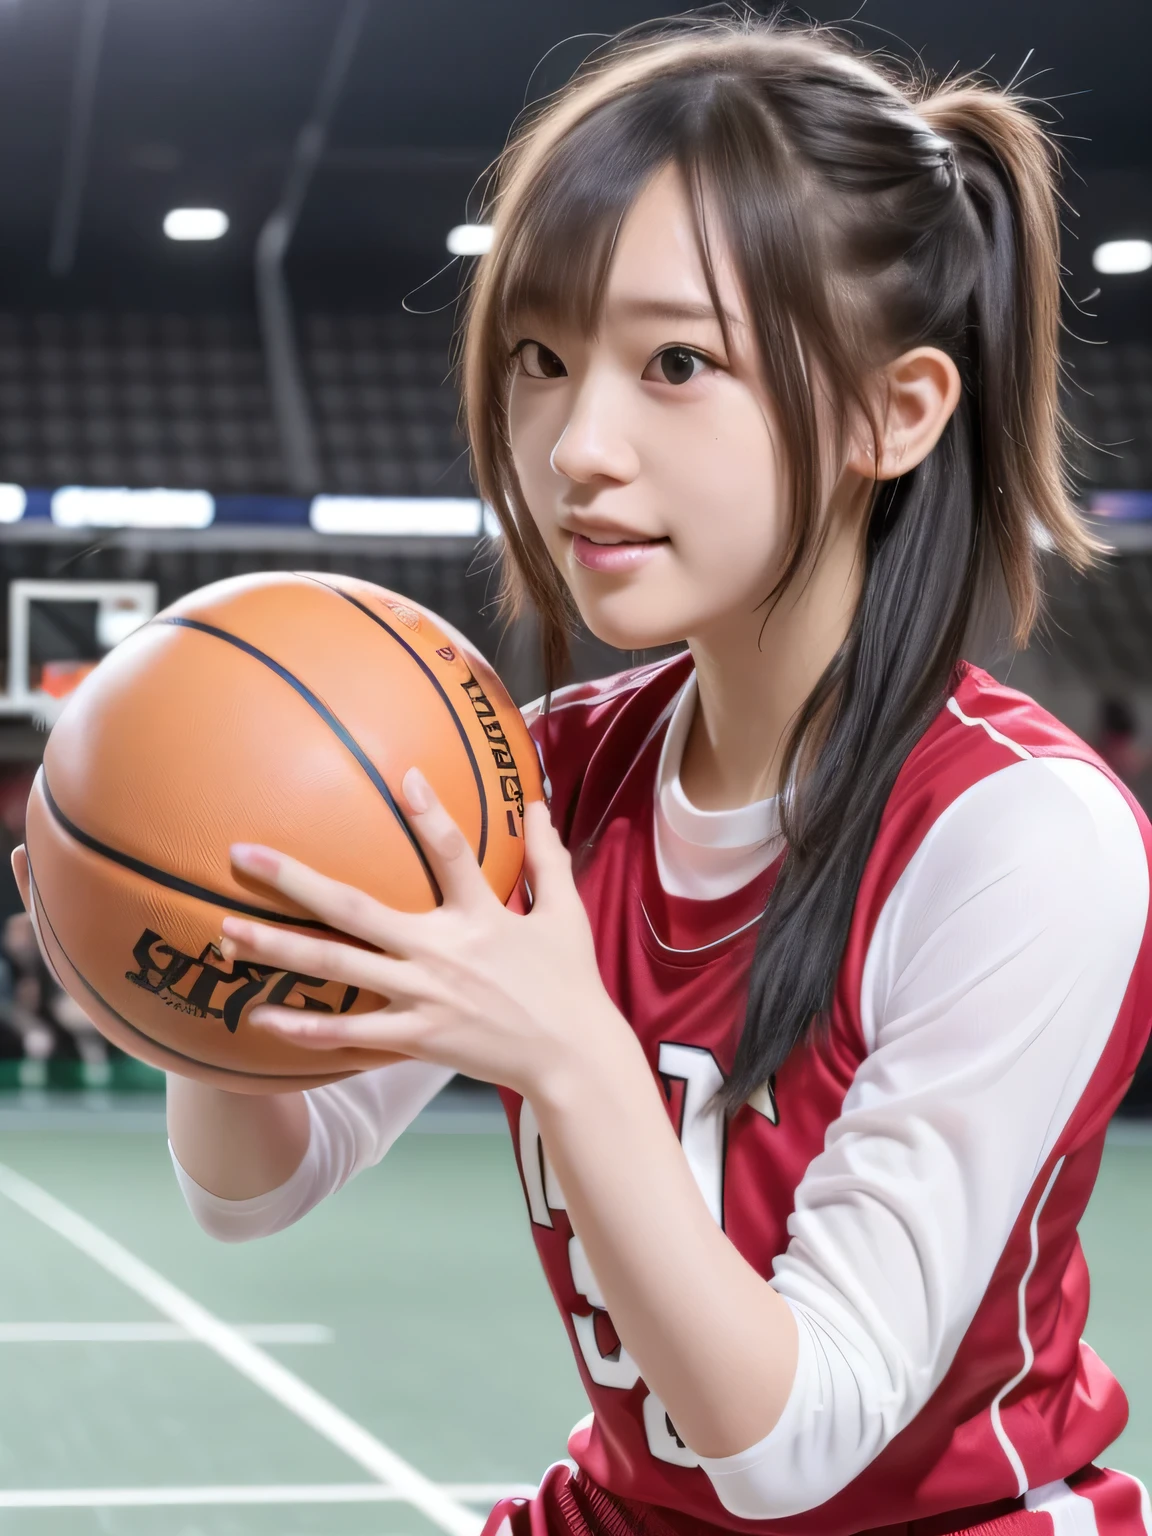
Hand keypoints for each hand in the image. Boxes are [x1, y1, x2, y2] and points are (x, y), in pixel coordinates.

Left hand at [220, 768, 626, 1098]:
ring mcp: (423, 996)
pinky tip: (261, 1016)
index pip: (451, 853)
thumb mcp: (565, 914)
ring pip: (337, 969)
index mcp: (480, 915)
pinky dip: (306, 1028)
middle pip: (356, 910)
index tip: (402, 778)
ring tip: (227, 933)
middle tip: (243, 855)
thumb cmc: (569, 982)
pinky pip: (350, 1033)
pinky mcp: (416, 1037)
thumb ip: (547, 857)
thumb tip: (536, 802)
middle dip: (295, 880)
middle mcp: (441, 951)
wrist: (571, 1058)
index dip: (430, 814)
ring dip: (278, 948)